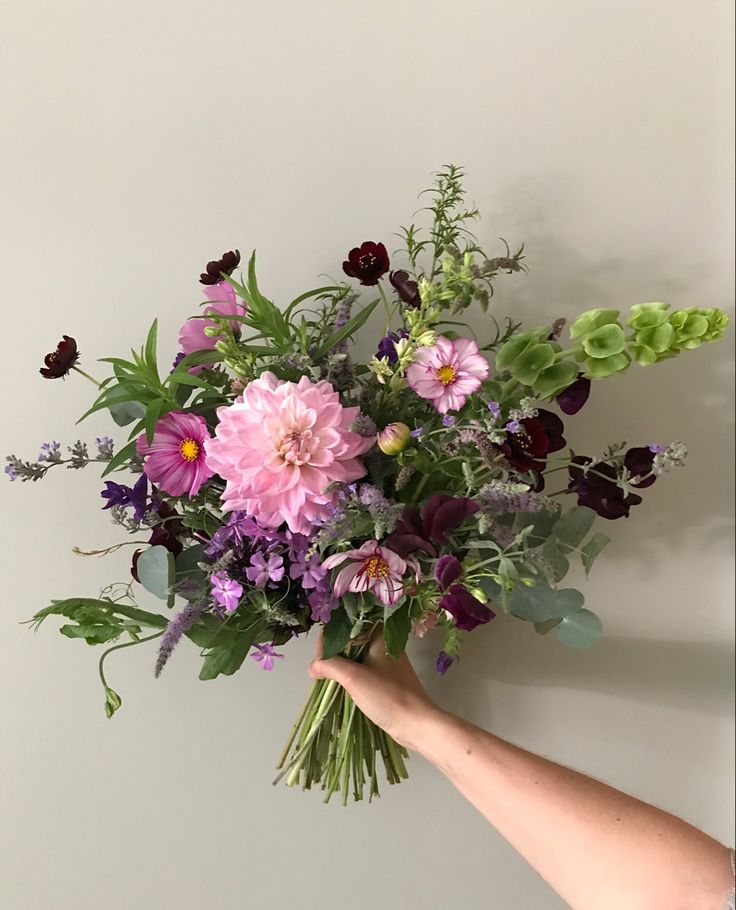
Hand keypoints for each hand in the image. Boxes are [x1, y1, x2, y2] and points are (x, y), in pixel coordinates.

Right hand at [308, 627, 441, 749]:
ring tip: (327, 679)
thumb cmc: (388, 696)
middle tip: (321, 671)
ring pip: (354, 656)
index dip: (329, 639)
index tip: (320, 658)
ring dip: (340, 666)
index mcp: (379, 633)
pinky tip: (340, 687)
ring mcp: (385, 661)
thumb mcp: (354, 677)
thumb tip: (312, 667)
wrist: (416, 724)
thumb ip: (329, 665)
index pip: (346, 624)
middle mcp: (382, 642)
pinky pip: (361, 670)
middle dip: (333, 654)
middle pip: (349, 640)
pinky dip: (349, 676)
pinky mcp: (385, 678)